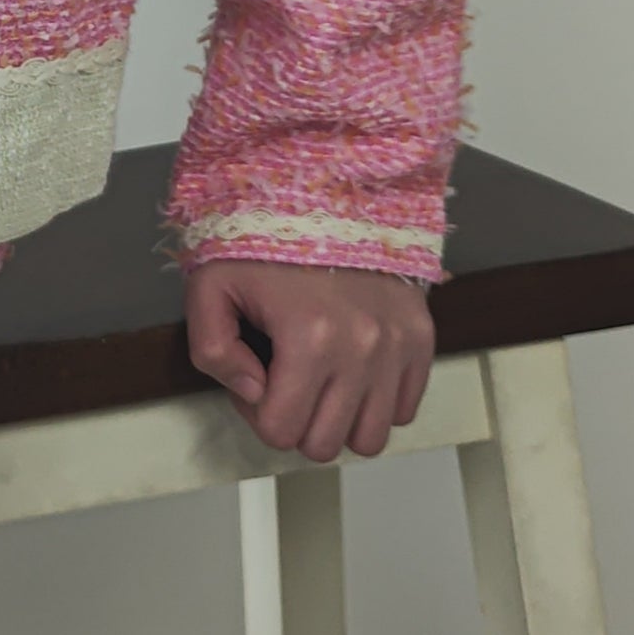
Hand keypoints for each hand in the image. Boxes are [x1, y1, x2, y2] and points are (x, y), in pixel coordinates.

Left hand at [184, 257, 434, 462]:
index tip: (253, 374)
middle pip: (325, 444)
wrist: (326, 189)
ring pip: (371, 438)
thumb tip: (254, 394)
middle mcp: (364, 349)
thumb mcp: (211, 286)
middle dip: (295, 421)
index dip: (255, 412)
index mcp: (310, 339)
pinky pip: (403, 408)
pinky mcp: (422, 337)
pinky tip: (350, 367)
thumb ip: (212, 350)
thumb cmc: (263, 236)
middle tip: (282, 378)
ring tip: (318, 379)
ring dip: (339, 419)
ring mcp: (399, 346)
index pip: (280, 432)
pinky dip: (375, 400)